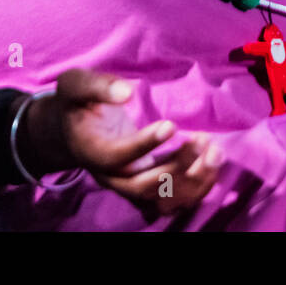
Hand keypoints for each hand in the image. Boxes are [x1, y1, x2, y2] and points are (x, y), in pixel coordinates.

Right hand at [17, 68, 224, 215]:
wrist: (71, 130)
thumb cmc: (77, 103)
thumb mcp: (75, 85)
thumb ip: (98, 86)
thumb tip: (127, 92)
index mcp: (92, 152)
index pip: (118, 158)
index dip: (145, 145)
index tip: (172, 125)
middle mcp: (110, 177)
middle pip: (143, 187)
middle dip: (176, 167)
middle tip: (202, 139)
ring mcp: (128, 186)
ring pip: (161, 200)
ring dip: (192, 181)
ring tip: (214, 151)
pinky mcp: (145, 186)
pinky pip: (172, 200)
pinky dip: (196, 187)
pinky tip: (212, 160)